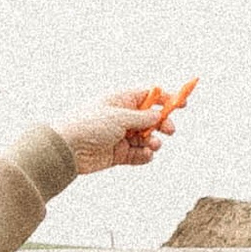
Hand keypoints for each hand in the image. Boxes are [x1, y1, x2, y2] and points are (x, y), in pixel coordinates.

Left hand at [51, 89, 176, 175]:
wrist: (67, 148)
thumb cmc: (89, 125)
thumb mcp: (120, 116)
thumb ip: (142, 117)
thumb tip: (158, 116)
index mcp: (121, 100)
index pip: (149, 96)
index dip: (166, 99)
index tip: (183, 104)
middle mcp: (122, 117)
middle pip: (151, 119)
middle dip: (163, 124)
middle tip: (169, 131)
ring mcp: (120, 135)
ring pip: (146, 138)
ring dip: (154, 142)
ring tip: (152, 145)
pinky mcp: (118, 153)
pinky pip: (138, 154)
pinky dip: (144, 155)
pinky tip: (145, 155)